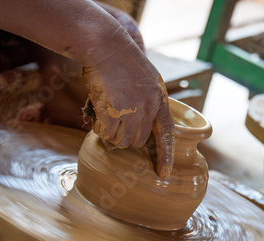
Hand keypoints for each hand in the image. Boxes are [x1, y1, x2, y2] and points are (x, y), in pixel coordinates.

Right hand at [82, 40, 173, 177]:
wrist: (105, 45)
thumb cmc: (121, 61)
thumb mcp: (145, 80)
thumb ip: (146, 102)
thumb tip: (136, 129)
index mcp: (159, 99)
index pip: (167, 134)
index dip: (165, 155)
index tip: (164, 173)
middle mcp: (149, 107)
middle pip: (138, 141)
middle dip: (126, 136)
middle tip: (115, 121)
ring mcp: (131, 110)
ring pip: (121, 140)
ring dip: (111, 133)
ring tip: (105, 115)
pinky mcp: (112, 111)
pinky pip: (104, 133)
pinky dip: (98, 128)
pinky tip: (96, 112)